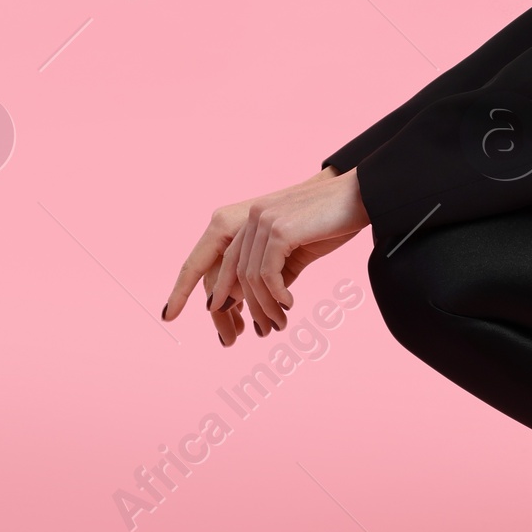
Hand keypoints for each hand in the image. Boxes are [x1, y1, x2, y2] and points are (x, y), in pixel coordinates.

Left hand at [163, 168, 369, 343]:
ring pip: (249, 279)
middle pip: (229, 275)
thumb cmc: (332, 222)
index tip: (169, 314)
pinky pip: (267, 274)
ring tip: (279, 324)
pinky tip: (289, 305)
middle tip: (252, 334)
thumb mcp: (296, 251)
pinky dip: (275, 295)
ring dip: (264, 308)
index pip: (209, 259)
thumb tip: (255, 308)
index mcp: (248, 219)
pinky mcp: (279, 229)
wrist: (363, 197)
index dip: (183, 287)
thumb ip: (272, 272)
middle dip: (238, 310)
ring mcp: (262, 220)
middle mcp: (249, 216)